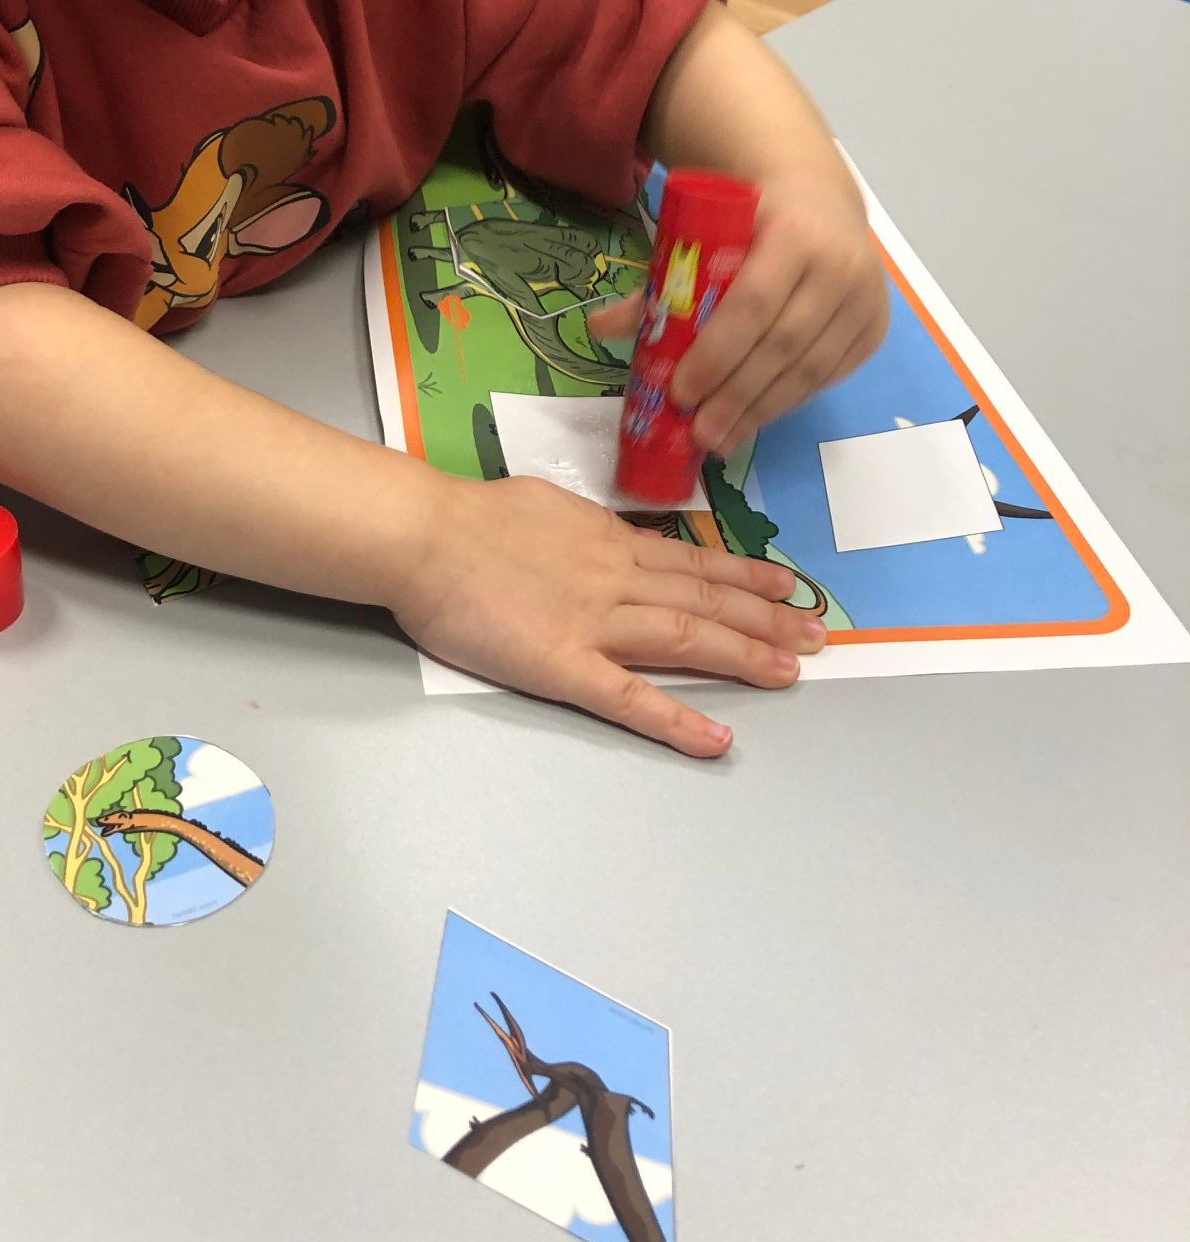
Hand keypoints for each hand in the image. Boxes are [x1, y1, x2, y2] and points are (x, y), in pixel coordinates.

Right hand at [392, 474, 825, 757]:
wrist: (424, 536)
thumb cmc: (468, 518)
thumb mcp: (543, 503)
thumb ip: (578, 527)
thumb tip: (598, 532)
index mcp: (608, 540)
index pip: (693, 561)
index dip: (745, 575)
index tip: (788, 586)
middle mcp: (616, 577)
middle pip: (706, 599)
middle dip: (767, 618)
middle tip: (818, 635)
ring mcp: (594, 622)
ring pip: (686, 638)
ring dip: (744, 655)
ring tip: (791, 672)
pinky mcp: (563, 665)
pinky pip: (629, 697)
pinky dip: (676, 719)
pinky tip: (714, 738)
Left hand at [591, 167, 886, 456]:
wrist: (819, 198)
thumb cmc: (749, 221)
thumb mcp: (705, 236)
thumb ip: (658, 284)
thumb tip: (597, 329)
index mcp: (793, 232)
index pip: (753, 304)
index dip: (717, 354)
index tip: (681, 393)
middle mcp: (840, 265)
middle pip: (783, 345)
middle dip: (736, 396)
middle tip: (698, 432)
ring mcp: (865, 299)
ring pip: (811, 369)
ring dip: (761, 410)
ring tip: (720, 438)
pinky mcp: (876, 327)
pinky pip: (830, 375)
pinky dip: (790, 401)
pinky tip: (756, 419)